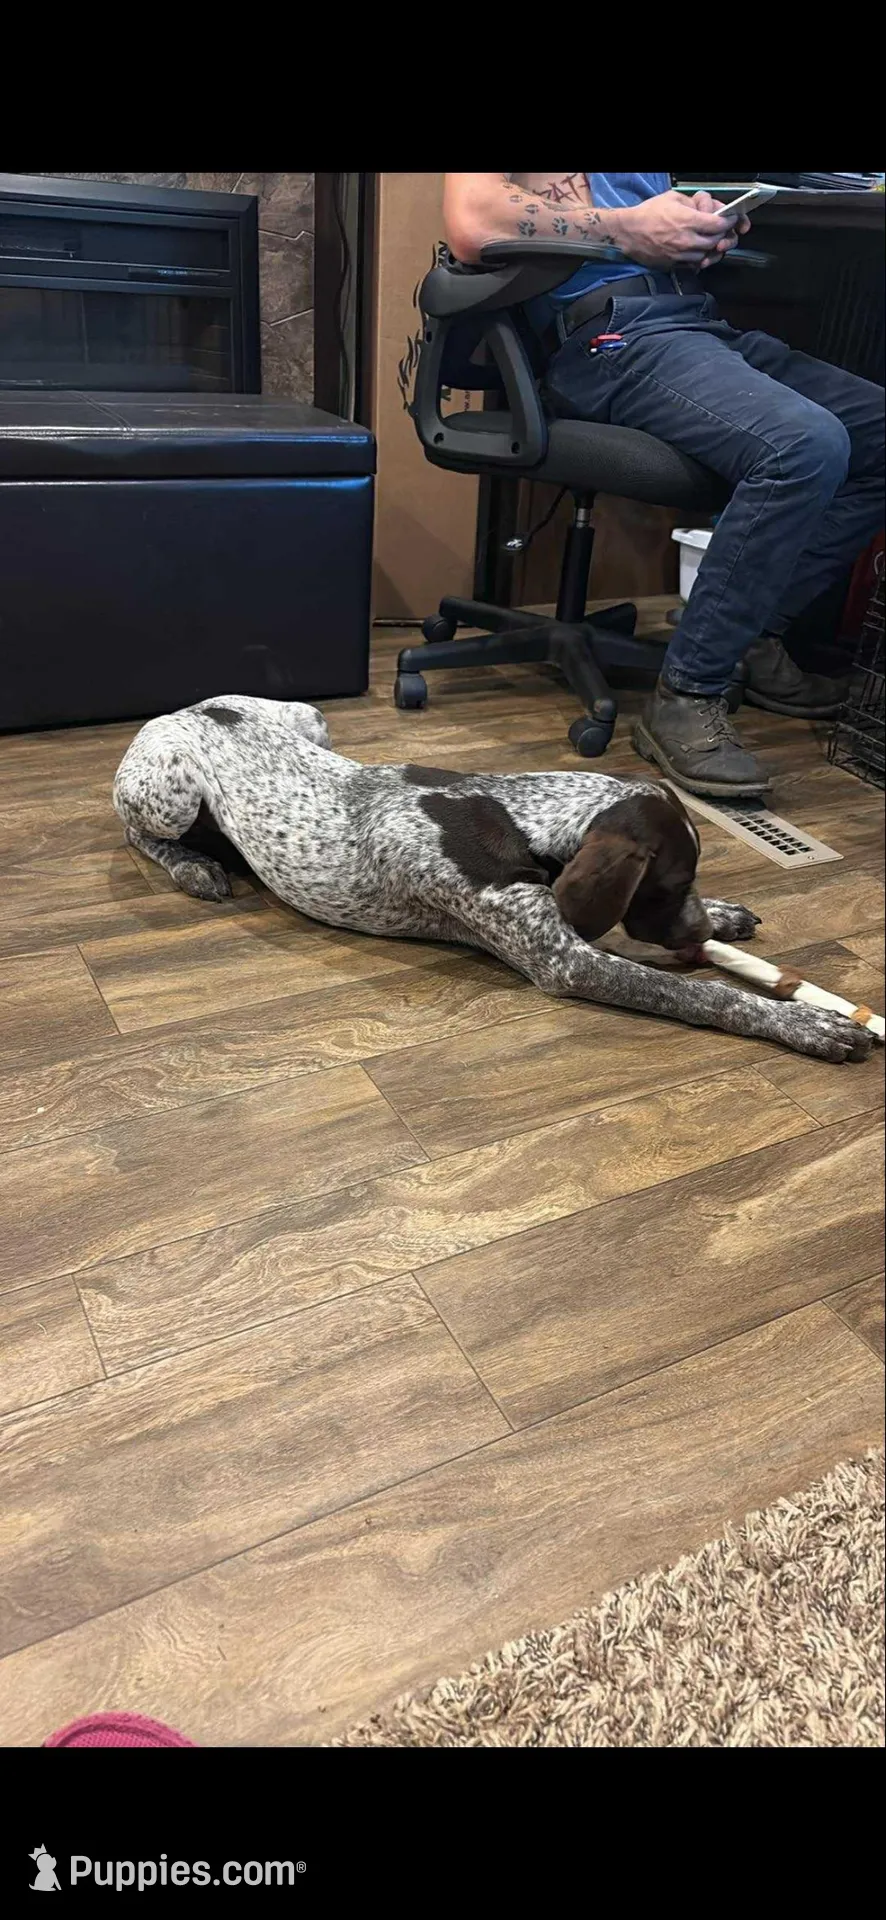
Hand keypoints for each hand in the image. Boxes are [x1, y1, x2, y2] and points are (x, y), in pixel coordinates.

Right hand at [619, 188, 748, 270]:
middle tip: (722, 229)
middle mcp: (687, 240)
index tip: (731, 219)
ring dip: (712, 248)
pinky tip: (698, 250)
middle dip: (723, 234)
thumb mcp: (674, 198)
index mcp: (688, 221)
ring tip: (710, 240)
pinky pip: (695, 264)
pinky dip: (701, 258)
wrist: (628, 232)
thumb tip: (707, 208)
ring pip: (708, 255)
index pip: (719, 225)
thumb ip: (694, 203)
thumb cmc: (648, 214)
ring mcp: (681, 255)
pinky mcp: (675, 264)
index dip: (729, 221)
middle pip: (716, 241)